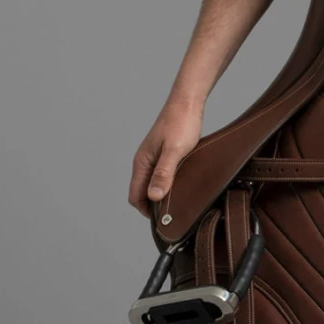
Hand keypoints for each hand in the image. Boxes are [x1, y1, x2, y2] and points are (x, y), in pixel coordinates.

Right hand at [128, 95, 206, 218]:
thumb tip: (153, 196)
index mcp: (142, 163)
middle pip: (143, 193)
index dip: (146, 211)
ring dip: (162, 195)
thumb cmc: (181, 124)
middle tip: (174, 215)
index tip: (163, 219)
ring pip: (152, 185)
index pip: (135, 196)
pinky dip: (168, 185)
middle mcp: (145, 163)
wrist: (188, 103)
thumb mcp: (174, 152)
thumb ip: (163, 174)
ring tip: (179, 203)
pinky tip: (183, 187)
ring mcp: (154, 159)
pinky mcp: (164, 155)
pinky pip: (162, 176)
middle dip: (154, 206)